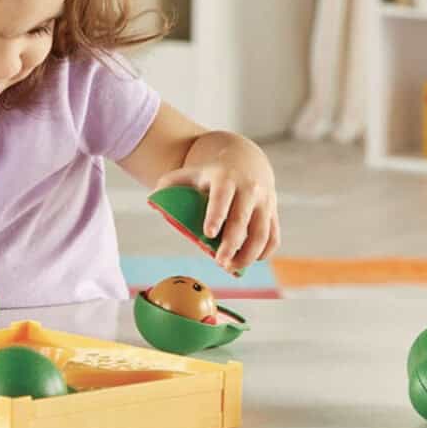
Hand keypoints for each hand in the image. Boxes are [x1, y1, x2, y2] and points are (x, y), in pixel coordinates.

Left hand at [155, 135, 280, 274]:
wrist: (245, 160)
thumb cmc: (211, 173)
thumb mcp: (191, 172)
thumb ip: (171, 183)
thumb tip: (153, 198)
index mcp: (225, 178)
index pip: (221, 197)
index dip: (215, 215)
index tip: (208, 234)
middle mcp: (248, 189)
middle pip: (242, 220)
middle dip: (232, 244)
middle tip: (220, 262)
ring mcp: (264, 201)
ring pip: (262, 233)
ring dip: (249, 254)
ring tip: (232, 267)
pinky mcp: (273, 213)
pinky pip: (273, 237)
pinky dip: (264, 253)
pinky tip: (250, 261)